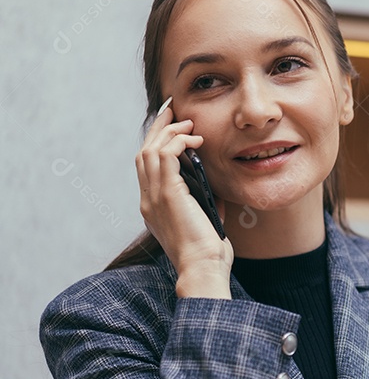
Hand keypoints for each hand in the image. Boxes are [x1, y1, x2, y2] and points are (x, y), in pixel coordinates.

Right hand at [136, 98, 232, 297]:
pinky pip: (165, 156)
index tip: (172, 126)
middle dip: (159, 127)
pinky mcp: (166, 195)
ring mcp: (153, 197)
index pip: (147, 165)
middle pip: (144, 152)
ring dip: (170, 132)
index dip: (157, 142)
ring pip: (151, 150)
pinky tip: (195, 140)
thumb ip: (204, 199)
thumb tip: (215, 183)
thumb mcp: (205, 219)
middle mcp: (147, 199)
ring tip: (188, 123)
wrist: (203, 268)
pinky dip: (178, 142)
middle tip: (174, 110)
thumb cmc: (208, 252)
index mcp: (152, 205)